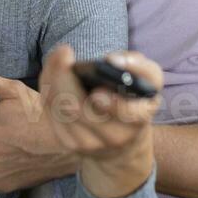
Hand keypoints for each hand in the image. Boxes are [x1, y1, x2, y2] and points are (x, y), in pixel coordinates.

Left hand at [40, 45, 161, 197]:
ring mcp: (91, 144)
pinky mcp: (70, 143)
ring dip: (54, 79)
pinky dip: (48, 90)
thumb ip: (140, 68)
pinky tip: (51, 73)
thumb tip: (111, 61)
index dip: (116, 103)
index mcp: (140, 119)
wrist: (121, 145)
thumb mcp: (149, 83)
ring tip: (57, 56)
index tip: (101, 84)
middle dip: (68, 79)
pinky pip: (52, 114)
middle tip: (64, 52)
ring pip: (63, 110)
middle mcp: (116, 137)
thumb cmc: (134, 102)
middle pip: (84, 111)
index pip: (132, 114)